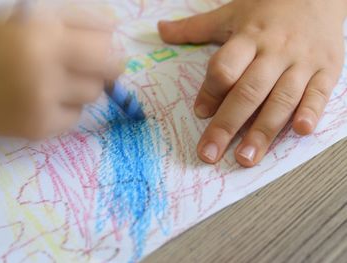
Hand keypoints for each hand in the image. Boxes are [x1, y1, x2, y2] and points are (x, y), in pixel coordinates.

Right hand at [0, 3, 122, 138]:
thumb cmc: (2, 42)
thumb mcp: (36, 16)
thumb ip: (79, 18)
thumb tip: (115, 30)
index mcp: (42, 38)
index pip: (105, 49)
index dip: (106, 49)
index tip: (100, 50)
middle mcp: (43, 74)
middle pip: (103, 77)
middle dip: (97, 70)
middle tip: (80, 65)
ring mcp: (40, 106)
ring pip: (90, 96)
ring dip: (80, 87)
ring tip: (53, 80)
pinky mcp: (37, 129)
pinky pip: (74, 117)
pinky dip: (65, 109)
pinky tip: (43, 100)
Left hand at [158, 0, 346, 166]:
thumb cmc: (267, 9)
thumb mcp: (230, 15)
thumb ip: (195, 27)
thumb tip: (161, 30)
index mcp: (249, 37)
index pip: (225, 68)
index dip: (211, 91)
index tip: (200, 113)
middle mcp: (275, 51)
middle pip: (248, 92)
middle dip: (227, 125)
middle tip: (210, 153)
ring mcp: (303, 62)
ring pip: (282, 99)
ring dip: (263, 131)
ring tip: (246, 158)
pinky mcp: (327, 69)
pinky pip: (319, 93)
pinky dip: (311, 112)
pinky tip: (300, 131)